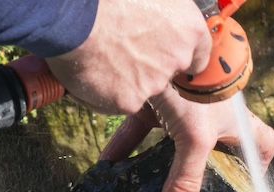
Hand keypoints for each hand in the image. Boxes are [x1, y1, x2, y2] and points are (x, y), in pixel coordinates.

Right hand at [46, 0, 211, 113]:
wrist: (74, 16)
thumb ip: (164, 9)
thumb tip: (156, 14)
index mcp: (189, 27)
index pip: (199, 54)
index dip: (180, 53)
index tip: (166, 51)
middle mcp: (178, 58)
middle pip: (168, 72)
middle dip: (149, 65)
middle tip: (123, 48)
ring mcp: (155, 82)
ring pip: (143, 86)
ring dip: (125, 77)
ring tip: (101, 55)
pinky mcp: (131, 101)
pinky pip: (119, 100)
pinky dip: (106, 91)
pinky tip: (91, 71)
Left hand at [100, 87, 273, 191]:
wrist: (165, 46)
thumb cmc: (197, 90)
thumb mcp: (195, 140)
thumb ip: (185, 181)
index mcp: (239, 126)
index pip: (263, 146)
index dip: (259, 167)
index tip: (247, 187)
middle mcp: (216, 117)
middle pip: (215, 150)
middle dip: (199, 173)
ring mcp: (188, 108)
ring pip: (174, 142)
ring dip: (156, 162)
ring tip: (141, 187)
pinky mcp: (161, 99)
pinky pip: (144, 128)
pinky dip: (128, 144)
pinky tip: (110, 163)